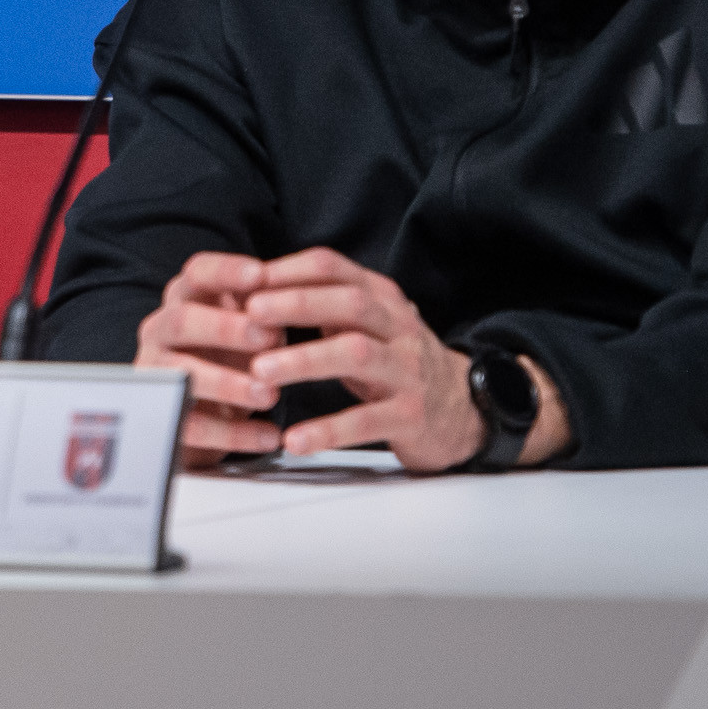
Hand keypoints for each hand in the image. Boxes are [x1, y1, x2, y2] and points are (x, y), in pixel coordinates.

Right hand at [130, 252, 287, 461]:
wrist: (205, 409)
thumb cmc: (233, 353)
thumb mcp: (248, 324)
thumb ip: (265, 309)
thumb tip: (297, 297)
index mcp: (185, 298)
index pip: (198, 272)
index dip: (227, 271)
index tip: (261, 275)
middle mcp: (161, 329)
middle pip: (182, 320)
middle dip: (225, 328)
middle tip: (269, 338)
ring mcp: (156, 372)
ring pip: (180, 372)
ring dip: (228, 383)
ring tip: (271, 394)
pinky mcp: (163, 415)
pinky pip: (192, 424)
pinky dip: (234, 432)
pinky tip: (270, 436)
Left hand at [238, 247, 570, 471]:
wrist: (463, 411)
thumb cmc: (395, 363)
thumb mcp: (367, 325)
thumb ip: (323, 304)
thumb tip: (254, 287)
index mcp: (382, 298)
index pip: (333, 267)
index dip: (288, 270)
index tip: (244, 280)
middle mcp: (399, 327)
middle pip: (350, 303)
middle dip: (297, 304)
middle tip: (251, 314)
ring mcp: (408, 371)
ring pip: (356, 354)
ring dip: (304, 360)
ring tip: (260, 372)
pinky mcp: (412, 416)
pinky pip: (367, 421)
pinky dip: (327, 431)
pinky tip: (293, 440)